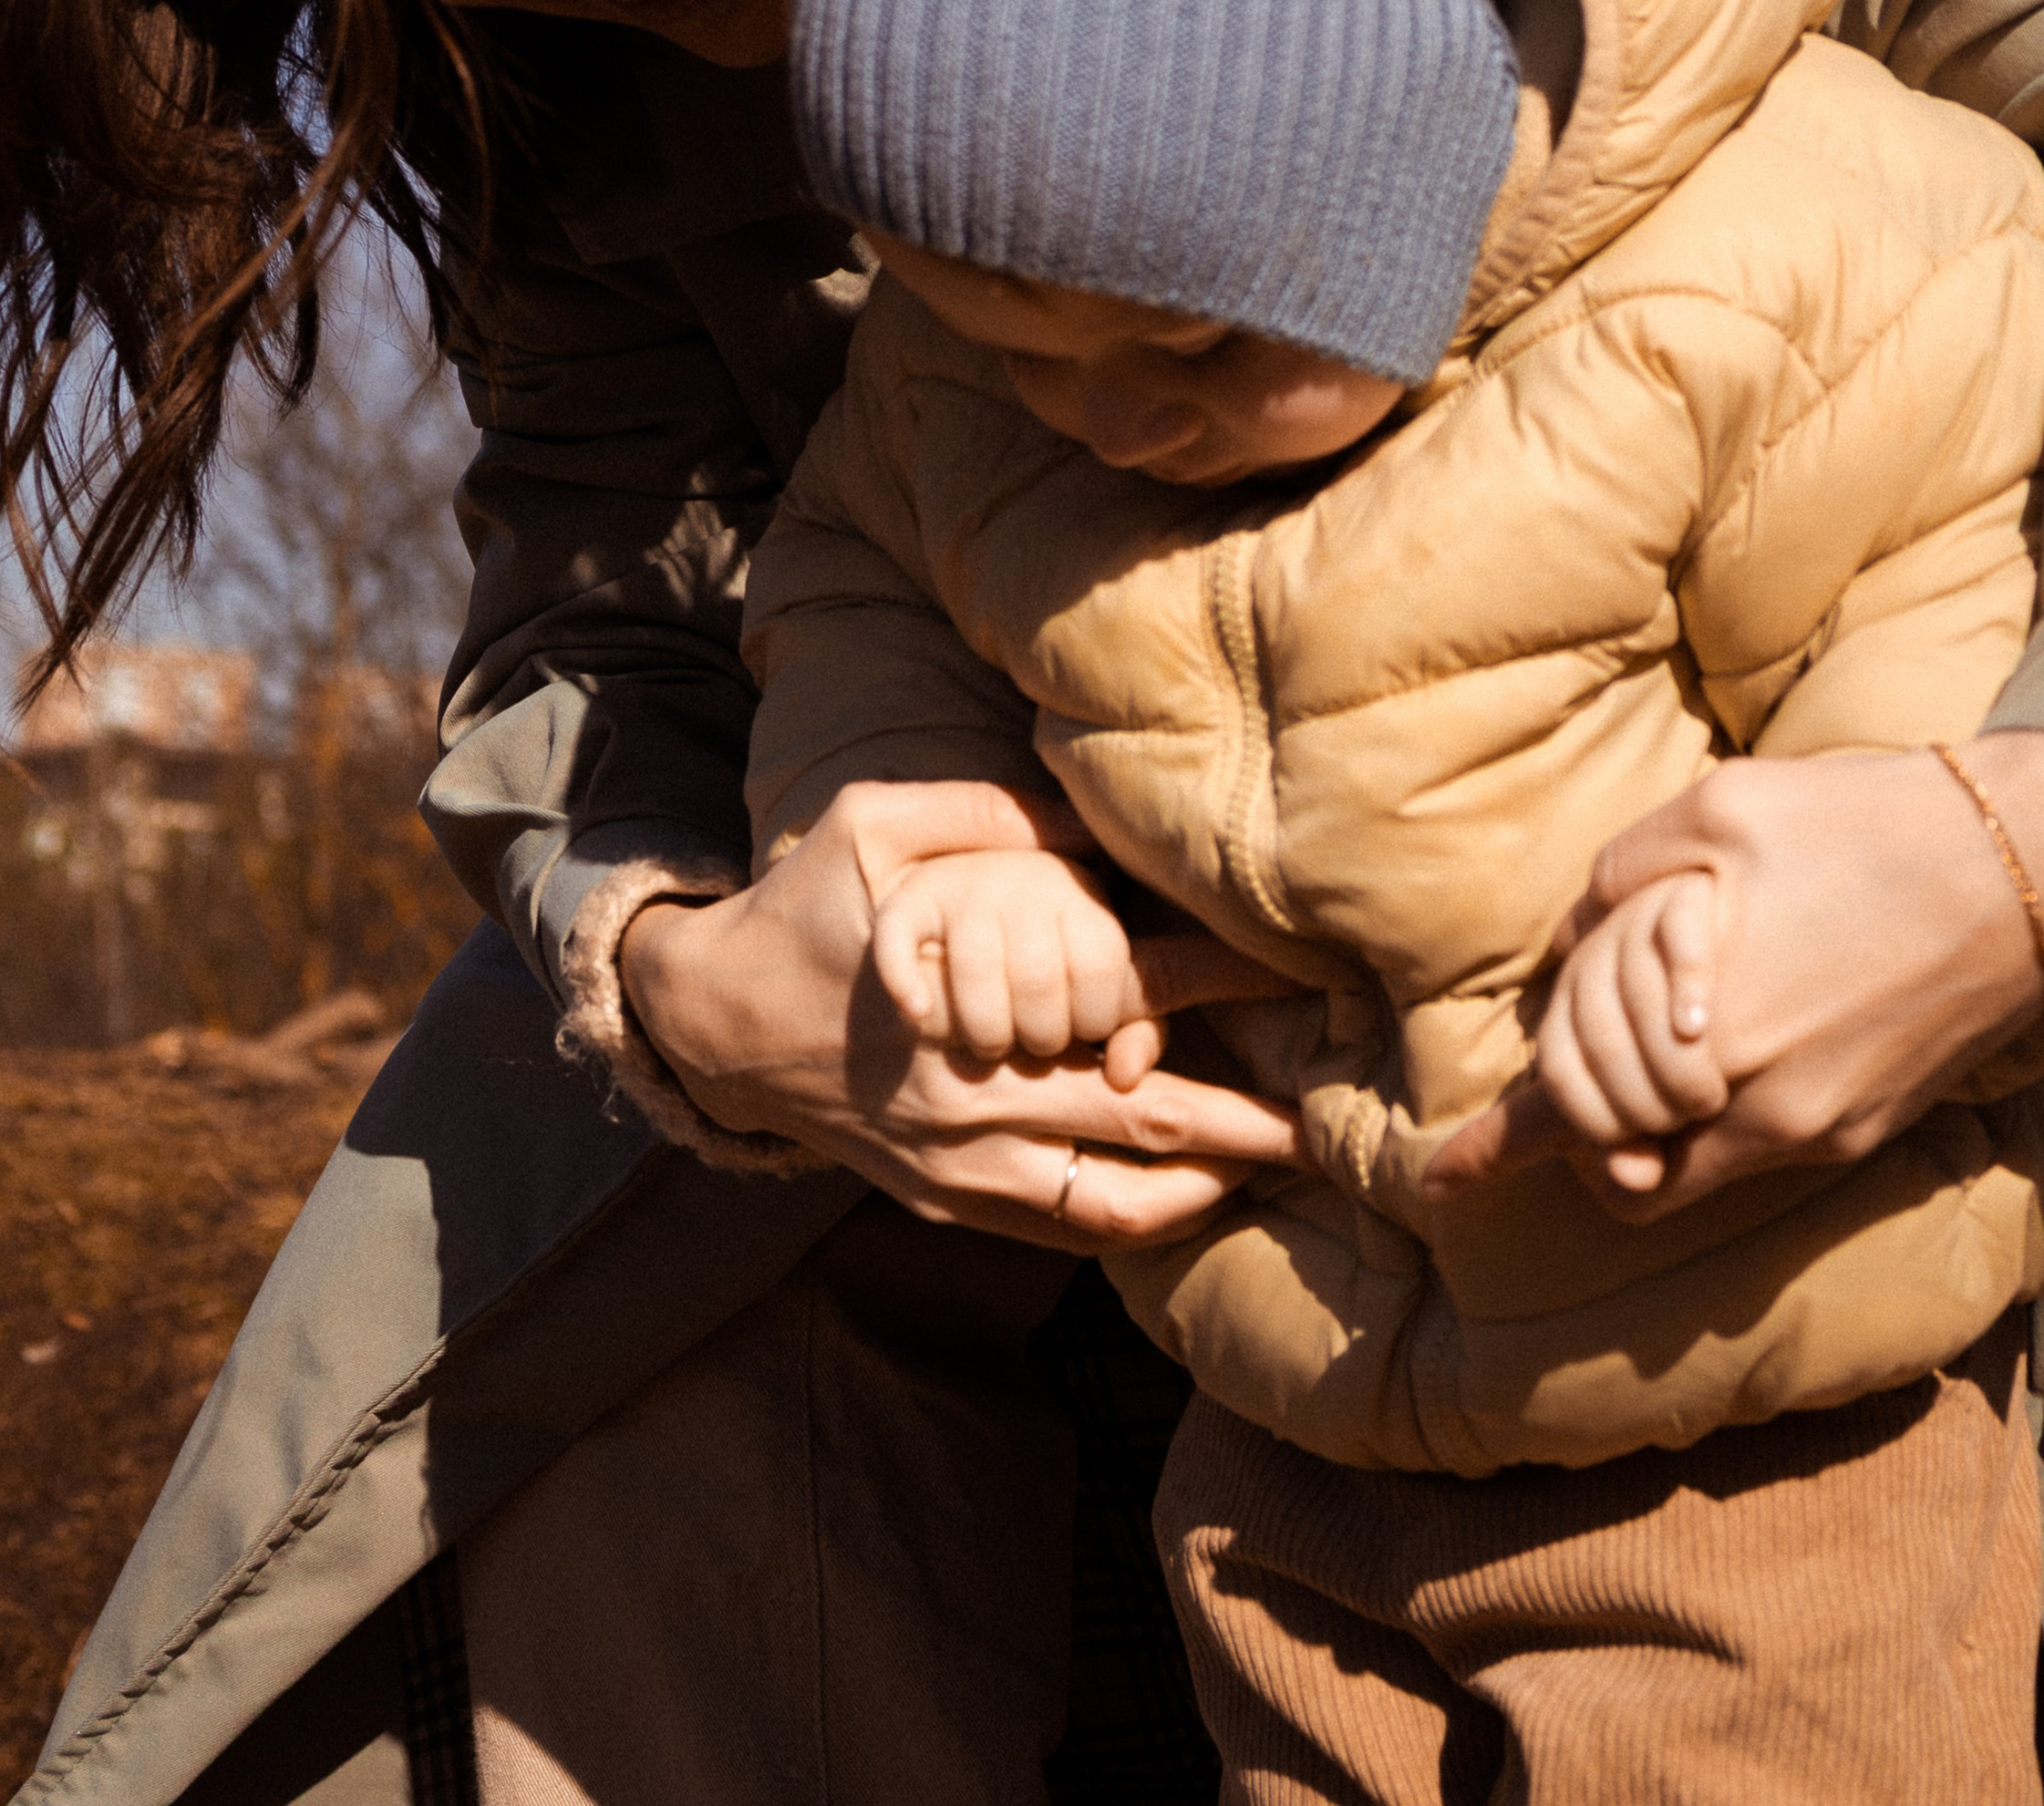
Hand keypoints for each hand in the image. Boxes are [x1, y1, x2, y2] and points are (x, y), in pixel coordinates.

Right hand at [622, 778, 1305, 1249]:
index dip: (1215, 991)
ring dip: (1201, 1191)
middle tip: (1331, 1127)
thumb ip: (986, 817)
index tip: (1292, 975)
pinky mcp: (943, 1202)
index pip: (1122, 1001)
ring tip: (1272, 1171)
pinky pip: (1056, 1230)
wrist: (711, 1023)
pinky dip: (1128, 1220)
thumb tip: (1095, 812)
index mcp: (972, 1005)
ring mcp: (959, 1168)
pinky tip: (1180, 1196)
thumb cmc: (802, 913)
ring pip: (1109, 1206)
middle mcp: (975, 1101)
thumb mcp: (875, 828)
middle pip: (1144, 1125)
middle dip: (1247, 1126)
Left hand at [1426, 735, 2043, 1218]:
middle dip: (1573, 1106)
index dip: (1496, 1148)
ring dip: (1634, 1126)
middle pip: (1612, 1151)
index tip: (1437, 1178)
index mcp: (1711, 1024)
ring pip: (1676, 1173)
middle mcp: (1760, 1103)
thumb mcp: (1714, 812)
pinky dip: (1700, 1118)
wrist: (2017, 869)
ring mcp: (1816, 1130)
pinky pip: (1743, 1156)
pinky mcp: (1858, 1133)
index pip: (1574, 1110)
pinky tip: (1705, 1047)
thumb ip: (1618, 883)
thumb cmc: (1858, 821)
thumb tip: (1569, 945)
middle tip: (1570, 1042)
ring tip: (1633, 1045)